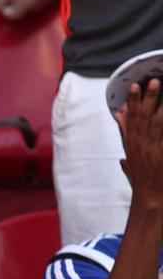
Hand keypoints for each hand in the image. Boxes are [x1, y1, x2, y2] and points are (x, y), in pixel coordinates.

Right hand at [116, 79, 162, 207]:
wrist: (150, 198)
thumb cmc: (142, 180)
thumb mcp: (131, 159)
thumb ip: (126, 137)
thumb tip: (121, 118)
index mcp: (132, 145)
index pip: (131, 120)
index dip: (133, 102)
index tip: (133, 87)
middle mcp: (140, 145)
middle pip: (143, 117)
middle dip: (147, 98)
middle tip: (152, 81)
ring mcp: (152, 148)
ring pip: (155, 121)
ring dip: (157, 104)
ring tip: (160, 87)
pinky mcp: (161, 153)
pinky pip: (162, 133)